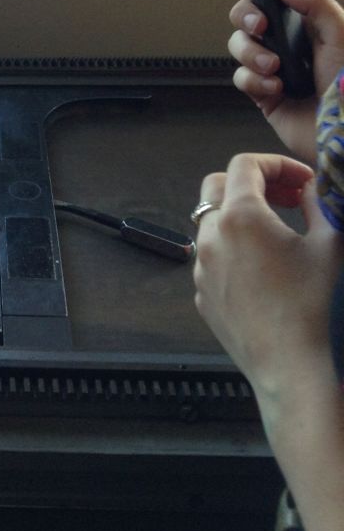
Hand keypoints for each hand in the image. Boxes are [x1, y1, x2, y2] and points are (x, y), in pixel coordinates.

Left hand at [193, 153, 343, 409]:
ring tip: (277, 232)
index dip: (276, 164)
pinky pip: (211, 257)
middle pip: (217, 186)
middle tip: (287, 198)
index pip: (245, 164)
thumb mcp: (329, 243)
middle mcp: (210, 236)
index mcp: (240, 216)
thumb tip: (310, 188)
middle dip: (251, 183)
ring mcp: (201, 266)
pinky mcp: (201, 293)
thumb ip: (319, 203)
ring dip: (240, 216)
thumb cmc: (314, 303)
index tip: (304, 181)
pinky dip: (232, 249)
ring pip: (211, 222)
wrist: (290, 366)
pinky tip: (263, 269)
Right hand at [227, 0, 343, 161]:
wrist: (342, 133)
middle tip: (260, 26)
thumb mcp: (341, 35)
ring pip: (239, 46)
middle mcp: (288, 43)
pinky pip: (242, 77)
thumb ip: (315, 3)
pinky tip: (276, 88)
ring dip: (251, 54)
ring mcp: (273, 67)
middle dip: (246, 17)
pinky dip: (255, 81)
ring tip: (273, 67)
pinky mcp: (263, 93)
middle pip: (248, 16)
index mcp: (308, 24)